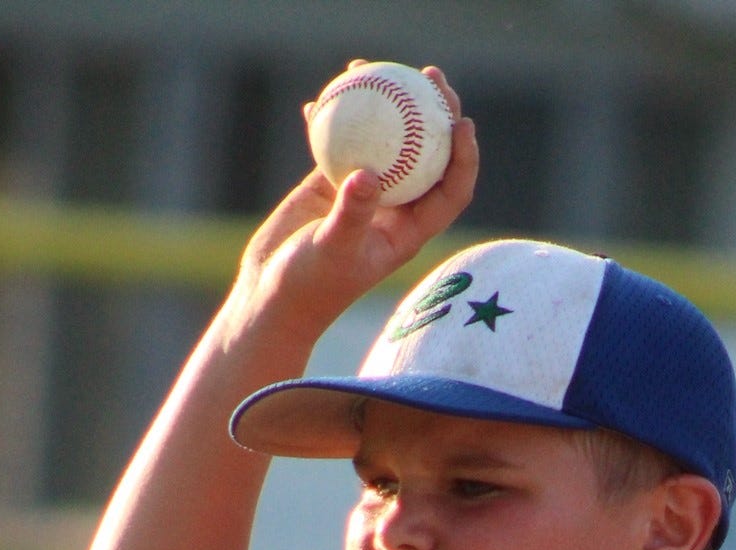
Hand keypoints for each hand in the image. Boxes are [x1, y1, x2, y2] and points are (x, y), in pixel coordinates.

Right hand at [227, 66, 478, 342]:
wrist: (271, 296)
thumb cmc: (309, 286)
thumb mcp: (333, 251)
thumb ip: (352, 214)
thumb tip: (367, 174)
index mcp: (409, 231)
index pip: (451, 188)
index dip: (464, 155)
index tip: (462, 122)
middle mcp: (393, 209)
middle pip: (425, 153)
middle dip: (433, 112)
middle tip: (429, 76)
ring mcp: (361, 194)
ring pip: (380, 141)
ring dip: (381, 104)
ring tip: (371, 68)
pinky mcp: (328, 187)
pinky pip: (336, 145)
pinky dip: (329, 122)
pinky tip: (317, 99)